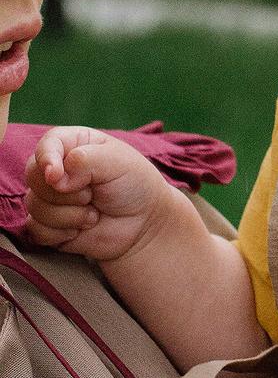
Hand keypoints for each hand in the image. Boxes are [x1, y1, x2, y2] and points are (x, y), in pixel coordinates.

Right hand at [25, 126, 173, 262]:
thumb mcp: (118, 163)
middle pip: (33, 175)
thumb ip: (85, 161)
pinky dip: (60, 233)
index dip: (47, 159)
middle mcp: (57, 168)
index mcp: (73, 144)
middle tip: (92, 195)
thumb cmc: (134, 186)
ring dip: (69, 215)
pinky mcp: (48, 224)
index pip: (46, 144)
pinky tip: (81, 229)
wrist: (143, 225)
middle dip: (65, 192)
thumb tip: (54, 177)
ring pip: (34, 205)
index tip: (56, 176)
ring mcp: (50, 197)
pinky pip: (35, 229)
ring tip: (93, 214)